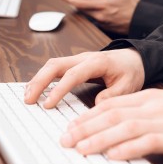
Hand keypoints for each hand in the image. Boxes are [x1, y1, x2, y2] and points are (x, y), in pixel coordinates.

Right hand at [24, 49, 144, 107]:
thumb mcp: (128, 86)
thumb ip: (112, 96)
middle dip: (39, 81)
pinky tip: (35, 89)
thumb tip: (95, 106)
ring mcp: (77, 59)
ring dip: (38, 79)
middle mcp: (83, 58)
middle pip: (55, 65)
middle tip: (28, 100)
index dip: (58, 89)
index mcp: (97, 62)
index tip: (48, 104)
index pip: (72, 75)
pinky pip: (55, 68)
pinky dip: (43, 78)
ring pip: (52, 65)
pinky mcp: (74, 64)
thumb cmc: (131, 71)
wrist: (134, 58)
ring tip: (28, 97)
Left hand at [59, 0, 139, 34]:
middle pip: (82, 10)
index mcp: (103, 5)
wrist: (142, 20)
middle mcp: (100, 15)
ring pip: (88, 14)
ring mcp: (103, 22)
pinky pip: (95, 19)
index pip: (81, 3)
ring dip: (84, 8)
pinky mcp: (106, 27)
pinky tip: (96, 8)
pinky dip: (93, 13)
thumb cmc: (132, 4)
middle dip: (75, 3)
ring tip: (83, 1)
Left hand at [61, 89, 162, 161]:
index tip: (68, 127)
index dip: (86, 117)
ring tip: (81, 149)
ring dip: (100, 139)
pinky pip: (148, 142)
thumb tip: (111, 120)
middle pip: (111, 115)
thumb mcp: (162, 104)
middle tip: (65, 140)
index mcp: (146, 98)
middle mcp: (150, 107)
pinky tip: (115, 155)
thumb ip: (138, 110)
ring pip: (125, 128)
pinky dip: (129, 148)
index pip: (109, 106)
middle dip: (85, 128)